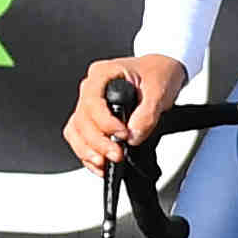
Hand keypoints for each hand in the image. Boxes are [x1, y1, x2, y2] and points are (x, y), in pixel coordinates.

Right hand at [66, 52, 186, 170]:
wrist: (162, 72)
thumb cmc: (158, 73)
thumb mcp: (159, 90)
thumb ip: (147, 114)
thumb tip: (134, 136)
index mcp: (103, 74)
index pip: (92, 101)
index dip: (104, 122)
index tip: (123, 135)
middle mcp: (91, 89)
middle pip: (81, 120)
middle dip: (97, 142)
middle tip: (116, 155)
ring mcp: (89, 105)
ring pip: (76, 131)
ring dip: (87, 151)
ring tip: (104, 164)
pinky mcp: (93, 120)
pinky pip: (80, 138)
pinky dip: (87, 154)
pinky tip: (100, 164)